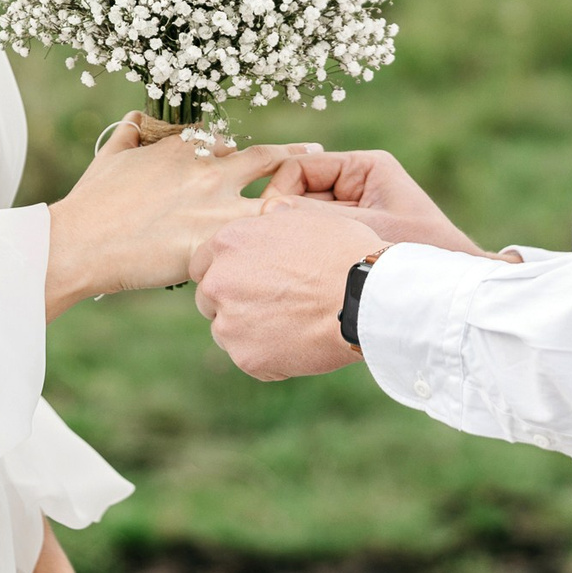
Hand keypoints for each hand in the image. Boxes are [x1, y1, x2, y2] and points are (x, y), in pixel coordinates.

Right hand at [44, 115, 313, 319]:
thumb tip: (137, 116)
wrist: (80, 242)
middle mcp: (207, 170)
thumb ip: (129, 132)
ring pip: (273, 197)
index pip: (226, 145)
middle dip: (293, 156)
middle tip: (317, 152)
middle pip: (264, 159)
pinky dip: (282, 243)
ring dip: (299, 198)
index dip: (241, 154)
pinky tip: (303, 251)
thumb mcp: (110, 154)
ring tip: (324, 202)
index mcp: (184, 149)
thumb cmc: (91, 202)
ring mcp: (214, 206)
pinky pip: (259, 242)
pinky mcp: (214, 241)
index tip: (260, 157)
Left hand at [190, 201, 382, 379]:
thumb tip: (267, 214)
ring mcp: (230, 323)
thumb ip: (273, 221)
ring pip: (226, 330)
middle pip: (210, 297)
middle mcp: (219, 281)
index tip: (247, 278)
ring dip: (249, 329)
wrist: (366, 297)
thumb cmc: (345, 251)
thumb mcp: (305, 217)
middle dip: (232, 301)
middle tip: (270, 304)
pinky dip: (269, 355)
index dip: (226, 270)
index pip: (204, 261)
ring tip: (291, 325)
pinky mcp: (247, 358)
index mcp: (229, 242)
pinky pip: (250, 358)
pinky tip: (299, 343)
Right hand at [263, 149, 485, 254]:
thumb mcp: (368, 230)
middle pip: (298, 193)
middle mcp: (356, 184)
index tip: (268, 224)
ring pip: (304, 219)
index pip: (300, 169)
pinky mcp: (353, 238)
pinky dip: (306, 254)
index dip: (278, 192)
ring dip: (294, 239)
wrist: (451, 293)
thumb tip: (268, 210)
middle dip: (283, 220)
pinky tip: (299, 275)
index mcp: (364, 168)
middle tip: (267, 247)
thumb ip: (318, 219)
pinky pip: (317, 239)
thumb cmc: (421, 255)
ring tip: (283, 264)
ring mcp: (354, 211)